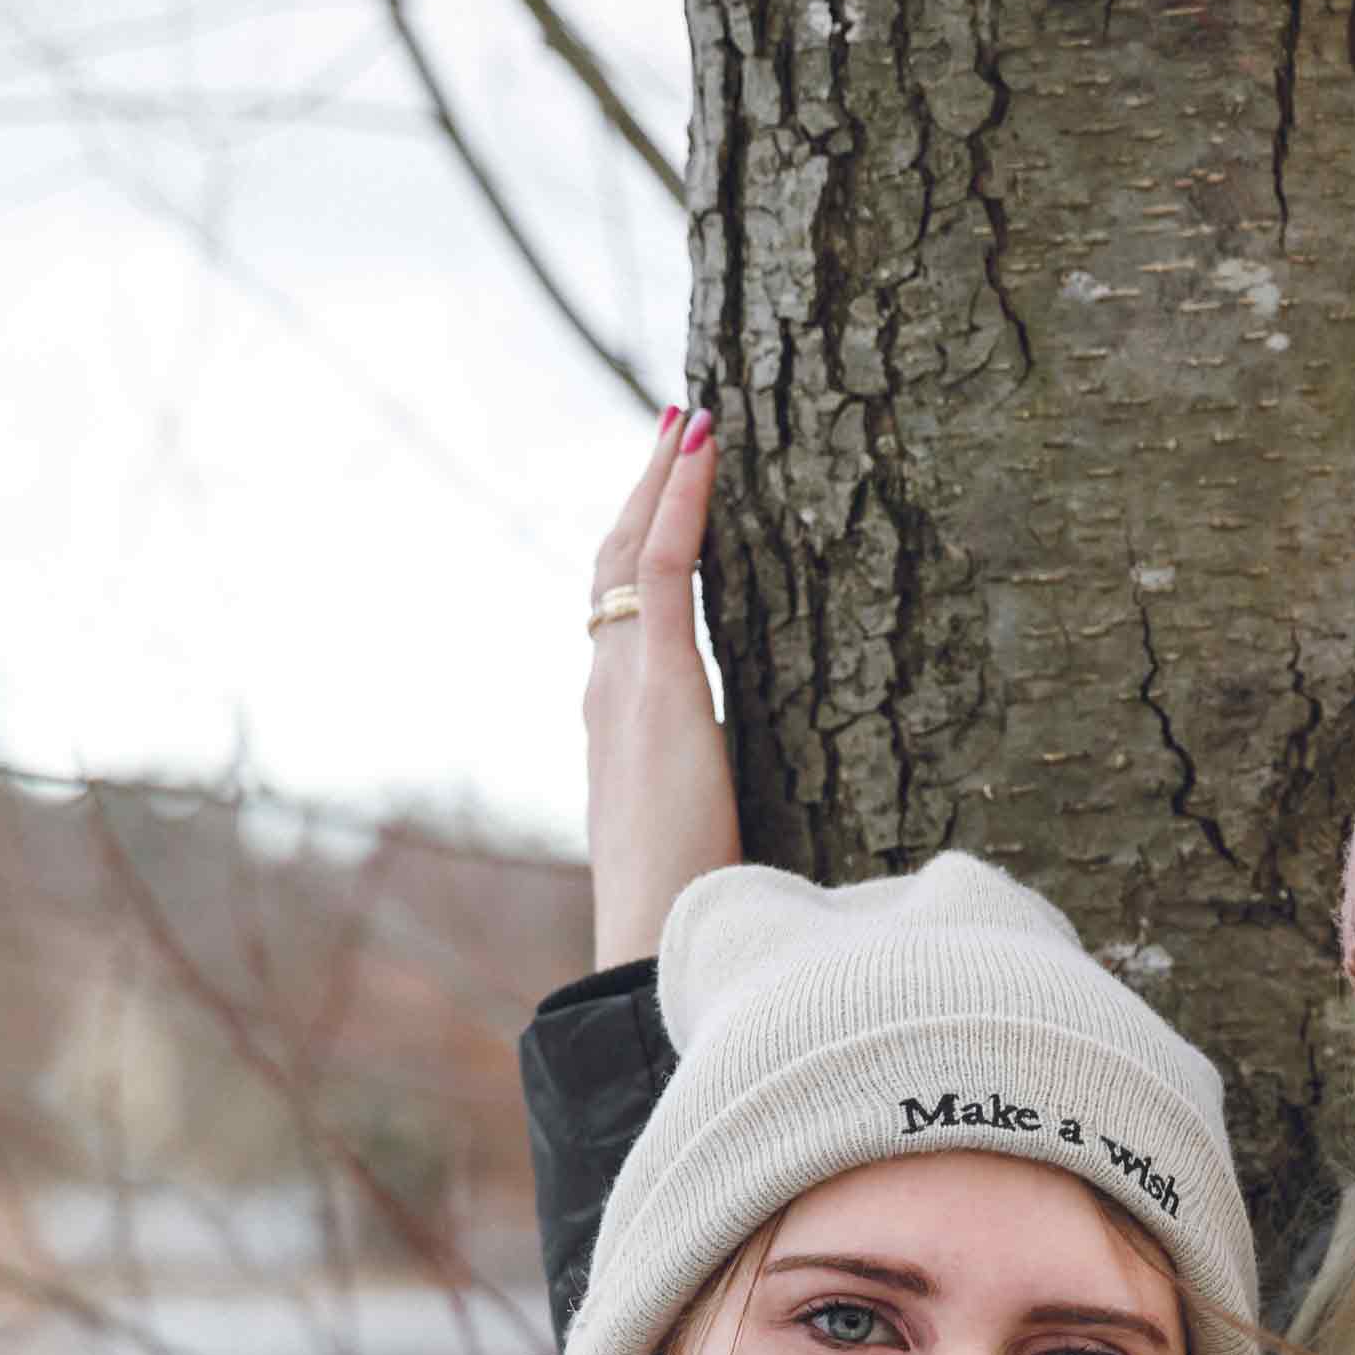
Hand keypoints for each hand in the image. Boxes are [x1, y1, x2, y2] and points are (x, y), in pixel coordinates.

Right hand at [584, 407, 735, 971]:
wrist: (655, 936)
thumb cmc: (688, 907)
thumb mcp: (699, 833)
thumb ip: (708, 792)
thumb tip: (746, 795)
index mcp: (618, 724)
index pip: (621, 614)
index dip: (638, 547)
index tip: (666, 497)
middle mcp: (608, 691)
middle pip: (611, 567)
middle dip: (640, 494)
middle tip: (673, 426)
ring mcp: (625, 683)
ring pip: (629, 554)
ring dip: (658, 480)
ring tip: (686, 418)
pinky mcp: (659, 684)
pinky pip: (663, 571)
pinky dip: (678, 502)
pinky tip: (702, 448)